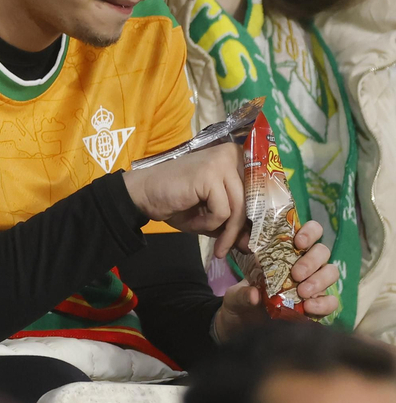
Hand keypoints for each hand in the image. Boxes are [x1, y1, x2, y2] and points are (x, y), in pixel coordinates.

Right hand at [121, 142, 246, 255]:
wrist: (142, 194)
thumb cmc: (176, 202)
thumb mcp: (210, 216)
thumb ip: (232, 225)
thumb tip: (251, 244)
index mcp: (235, 157)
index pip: (259, 189)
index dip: (257, 216)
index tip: (250, 238)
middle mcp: (231, 154)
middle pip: (251, 200)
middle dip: (241, 229)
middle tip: (230, 249)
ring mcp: (221, 161)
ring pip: (239, 207)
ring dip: (226, 232)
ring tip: (216, 247)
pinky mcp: (209, 174)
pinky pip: (222, 211)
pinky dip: (208, 224)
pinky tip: (194, 224)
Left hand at [214, 220, 339, 340]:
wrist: (242, 325)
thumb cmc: (241, 299)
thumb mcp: (236, 295)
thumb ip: (243, 293)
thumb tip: (254, 294)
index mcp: (285, 252)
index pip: (308, 232)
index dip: (309, 232)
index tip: (298, 242)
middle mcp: (304, 265)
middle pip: (322, 251)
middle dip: (311, 260)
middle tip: (296, 274)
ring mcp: (313, 284)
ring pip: (331, 272)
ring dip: (319, 280)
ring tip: (301, 292)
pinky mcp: (318, 305)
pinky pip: (332, 301)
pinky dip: (323, 303)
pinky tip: (308, 307)